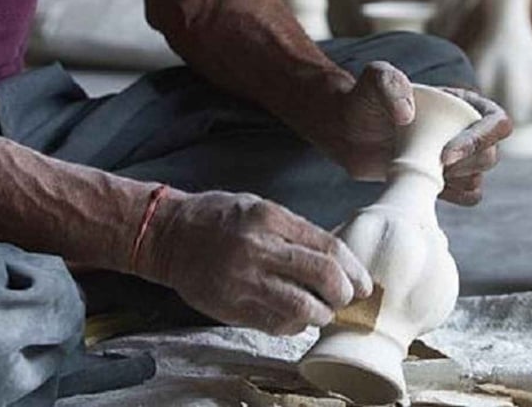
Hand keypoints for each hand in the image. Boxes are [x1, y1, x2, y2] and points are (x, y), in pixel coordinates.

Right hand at [136, 189, 371, 335]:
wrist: (168, 235)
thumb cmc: (218, 218)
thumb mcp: (260, 207)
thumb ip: (295, 231)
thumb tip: (337, 260)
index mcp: (270, 218)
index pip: (328, 247)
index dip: (354, 269)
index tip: (363, 282)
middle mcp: (258, 249)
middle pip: (322, 278)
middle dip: (344, 294)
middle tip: (347, 298)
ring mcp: (244, 280)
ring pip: (302, 308)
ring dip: (321, 314)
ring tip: (321, 310)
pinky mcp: (231, 307)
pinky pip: (276, 323)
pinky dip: (295, 324)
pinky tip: (295, 316)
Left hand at [328, 62, 512, 205]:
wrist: (348, 131)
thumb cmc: (365, 99)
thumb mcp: (374, 79)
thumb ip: (390, 83)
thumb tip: (408, 115)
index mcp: (464, 102)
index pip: (497, 121)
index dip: (480, 140)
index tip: (446, 154)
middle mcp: (467, 130)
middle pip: (491, 154)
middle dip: (465, 166)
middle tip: (430, 165)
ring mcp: (457, 158)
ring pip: (478, 179)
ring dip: (455, 183)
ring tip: (420, 172)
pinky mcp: (445, 181)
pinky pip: (466, 196)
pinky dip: (451, 197)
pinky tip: (423, 186)